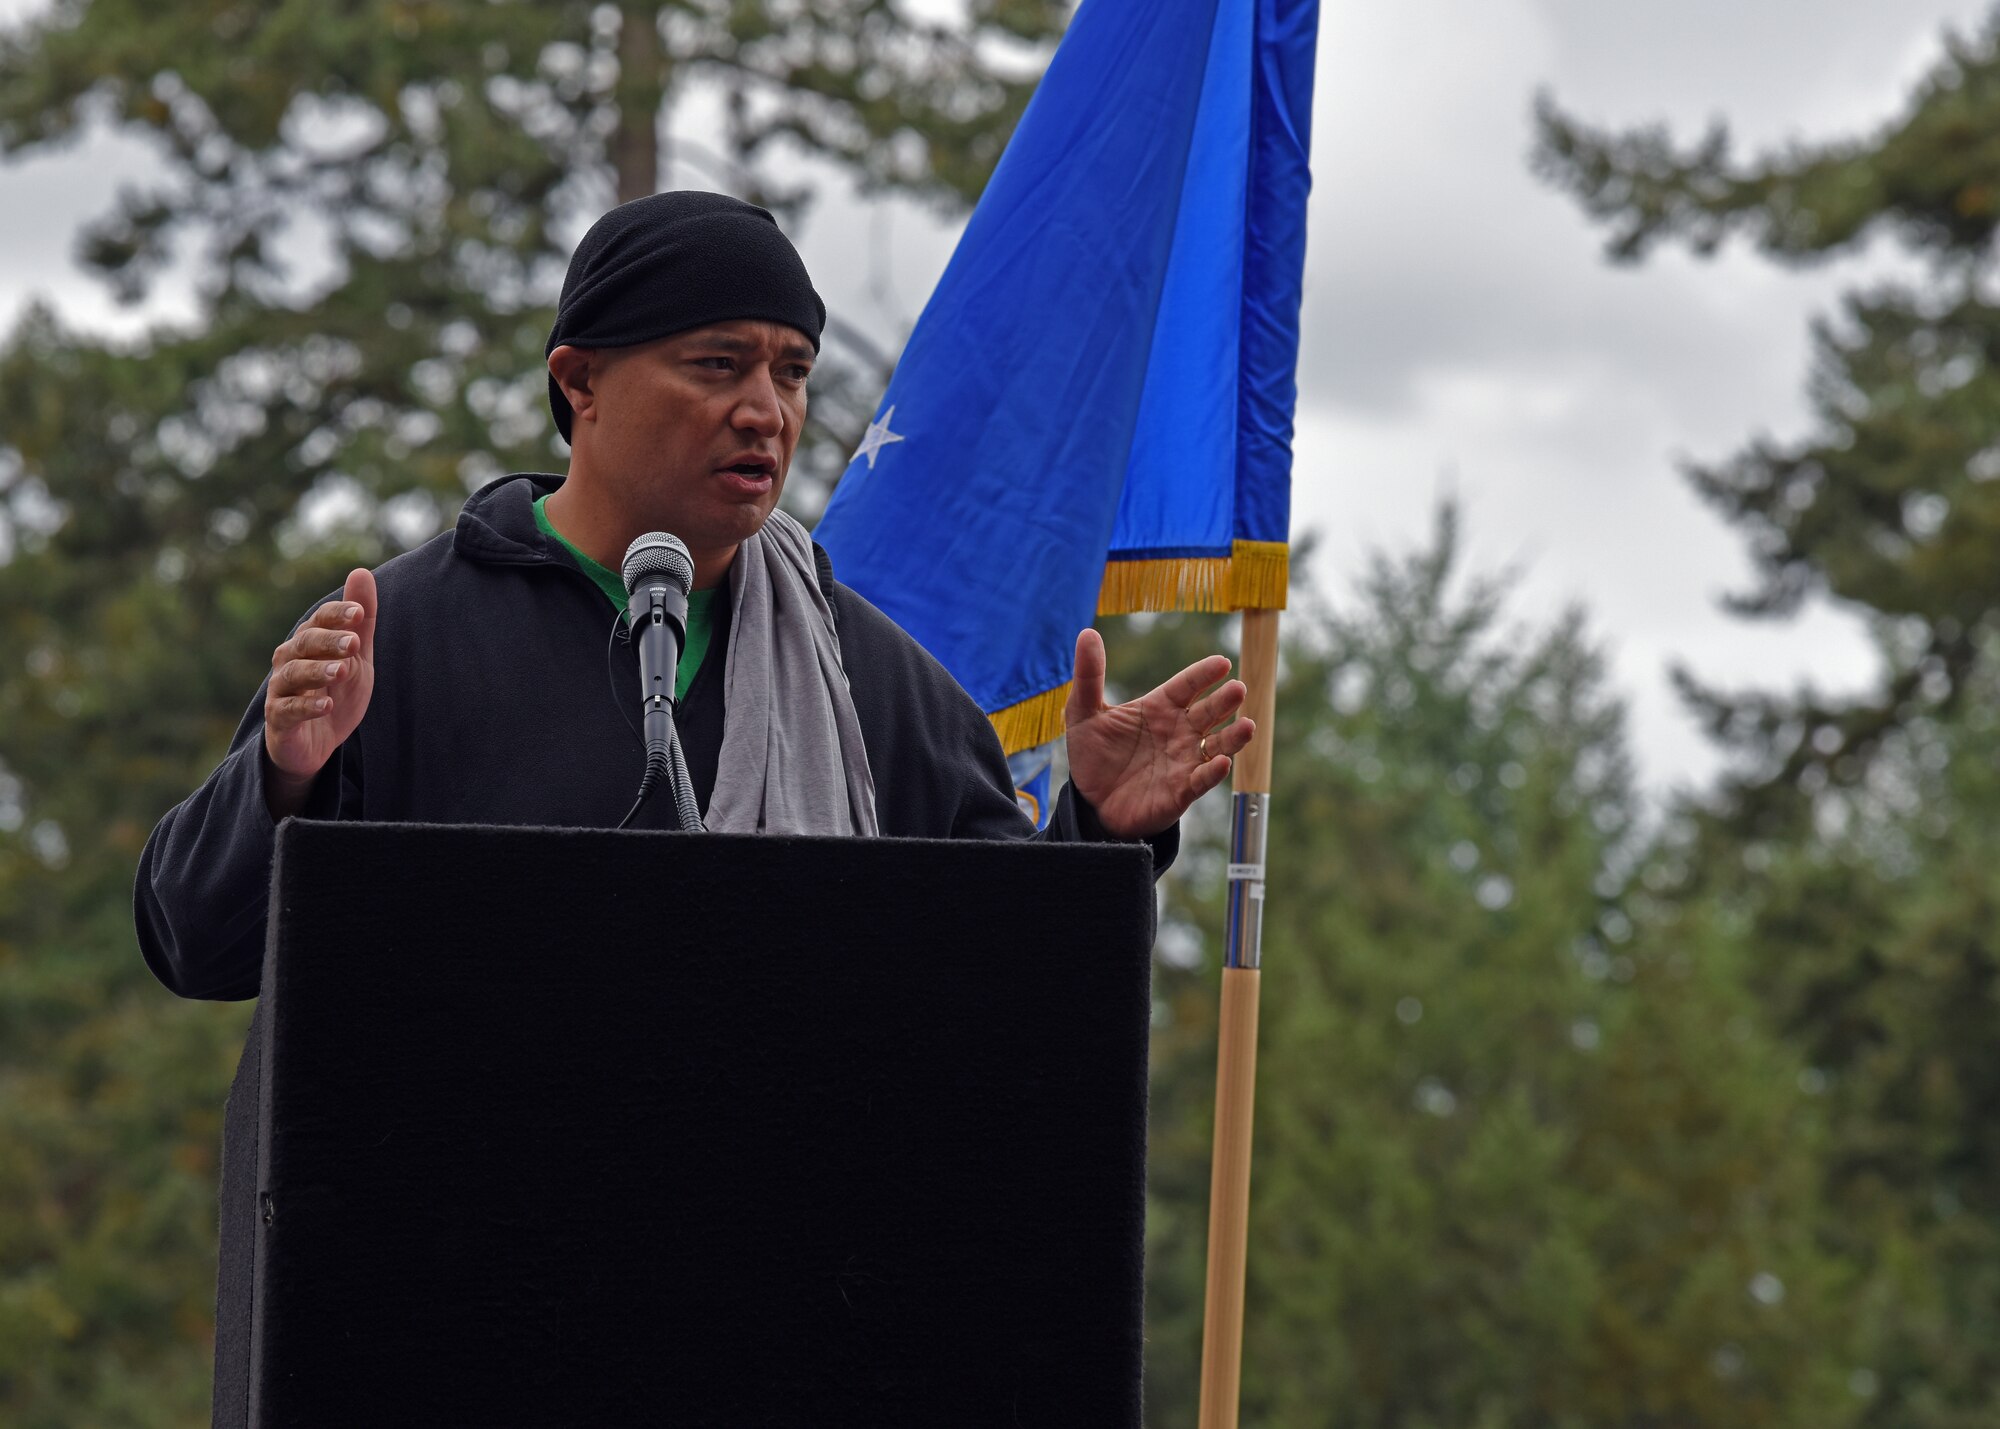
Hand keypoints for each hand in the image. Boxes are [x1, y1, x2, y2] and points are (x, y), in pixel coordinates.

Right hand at [263, 568, 377, 817]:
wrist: (318, 742)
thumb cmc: (335, 691)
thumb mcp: (356, 656)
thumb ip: (361, 620)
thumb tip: (361, 571)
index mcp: (309, 642)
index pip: (320, 620)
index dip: (337, 615)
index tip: (359, 613)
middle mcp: (289, 661)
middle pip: (305, 644)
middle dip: (329, 641)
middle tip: (353, 643)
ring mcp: (281, 691)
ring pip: (293, 675)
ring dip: (317, 671)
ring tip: (341, 671)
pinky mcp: (279, 721)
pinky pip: (288, 711)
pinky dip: (306, 707)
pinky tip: (326, 706)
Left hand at [1062, 628, 1254, 838]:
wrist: (1091, 804)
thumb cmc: (1093, 756)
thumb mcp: (1083, 714)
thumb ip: (1089, 676)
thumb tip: (1087, 633)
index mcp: (1160, 708)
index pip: (1187, 685)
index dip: (1203, 674)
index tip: (1221, 662)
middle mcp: (1179, 732)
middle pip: (1209, 712)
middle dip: (1226, 701)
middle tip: (1238, 688)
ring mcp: (1184, 761)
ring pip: (1218, 745)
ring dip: (1234, 737)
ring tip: (1247, 726)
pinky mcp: (1181, 791)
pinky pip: (1202, 780)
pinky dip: (1213, 772)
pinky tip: (1221, 763)